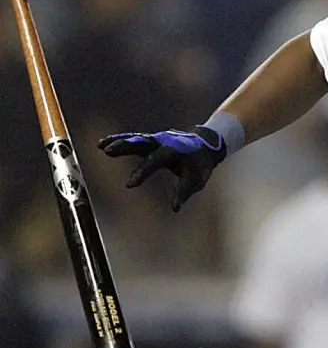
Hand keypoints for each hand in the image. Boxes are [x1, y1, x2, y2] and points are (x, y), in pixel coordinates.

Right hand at [98, 126, 225, 211]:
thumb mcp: (196, 179)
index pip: (155, 161)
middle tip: (108, 151)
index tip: (129, 185)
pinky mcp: (150, 141)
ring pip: (134, 139)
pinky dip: (119, 141)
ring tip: (101, 146)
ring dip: (117, 141)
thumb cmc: (200, 165)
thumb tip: (175, 208)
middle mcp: (163, 141)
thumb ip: (184, 192)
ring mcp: (155, 140)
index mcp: (175, 150)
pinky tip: (103, 145)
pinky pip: (133, 140)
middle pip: (141, 142)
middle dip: (125, 146)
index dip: (142, 172)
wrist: (205, 145)